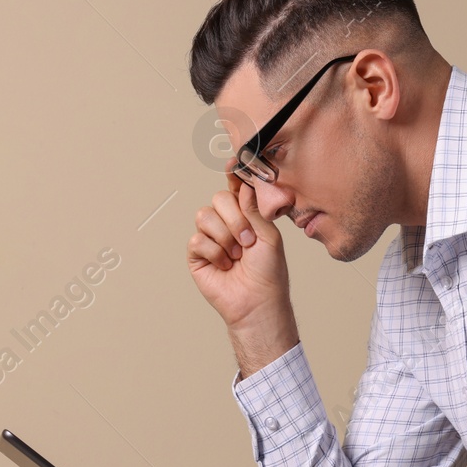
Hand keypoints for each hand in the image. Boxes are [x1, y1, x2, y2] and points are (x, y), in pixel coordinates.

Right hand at [186, 171, 290, 328]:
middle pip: (218, 198)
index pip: (235, 189)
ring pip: (204, 216)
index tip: (233, 165)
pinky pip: (197, 239)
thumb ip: (254, 209)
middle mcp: (226, 224)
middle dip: (234, 219)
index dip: (233, 176)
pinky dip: (214, 253)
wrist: (257, 302)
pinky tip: (225, 266)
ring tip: (237, 256)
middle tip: (248, 241)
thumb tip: (244, 185)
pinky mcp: (197, 255)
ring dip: (225, 238)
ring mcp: (210, 238)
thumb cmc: (268, 273)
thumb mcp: (269, 236)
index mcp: (246, 216)